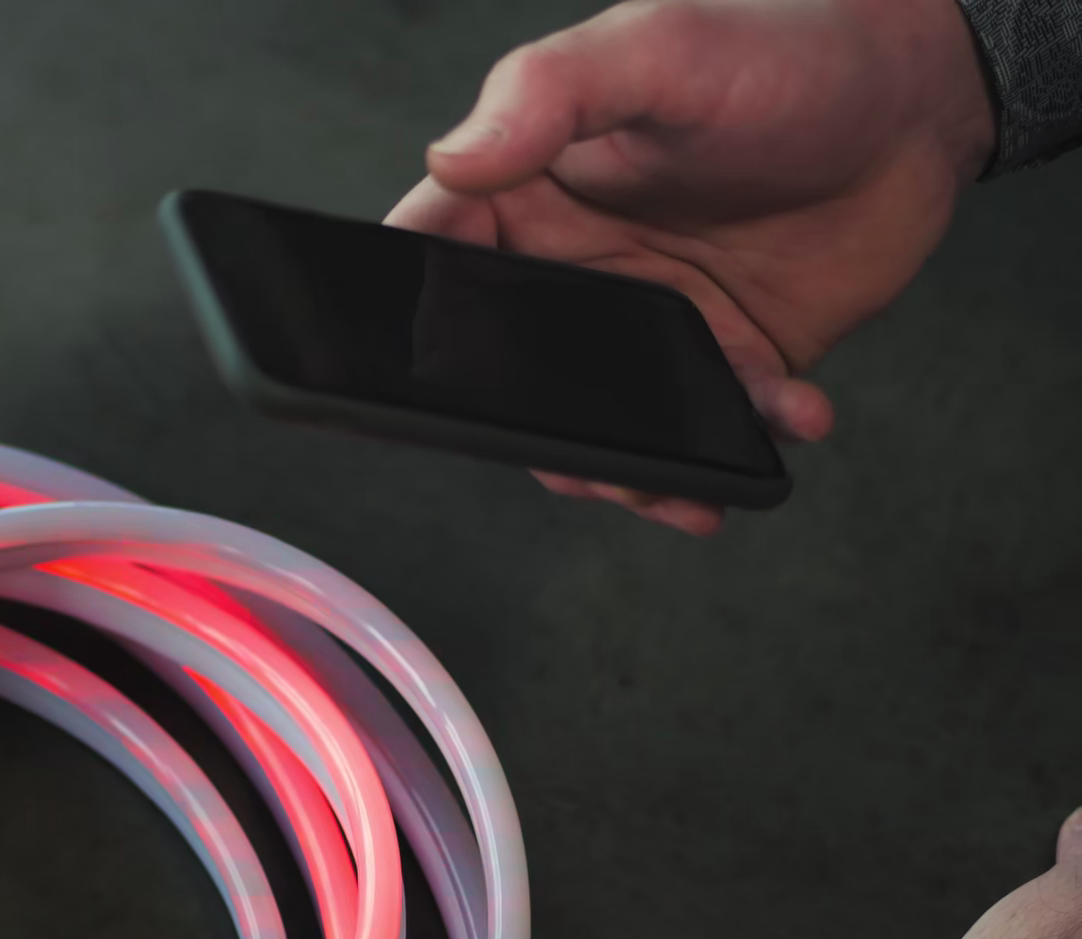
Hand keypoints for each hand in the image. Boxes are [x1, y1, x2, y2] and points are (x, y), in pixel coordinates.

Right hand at [388, 0, 994, 533]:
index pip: (436, 256)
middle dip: (532, 432)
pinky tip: (789, 415)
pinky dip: (744, 439)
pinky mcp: (726, 355)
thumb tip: (452, 156)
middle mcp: (576, 263)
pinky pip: (713, 421)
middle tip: (576, 462)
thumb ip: (549, 93)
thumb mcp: (657, 51)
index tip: (427, 367)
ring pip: (603, 421)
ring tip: (676, 488)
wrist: (925, 97)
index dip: (415, 313)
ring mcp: (649, 317)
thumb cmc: (787, 49)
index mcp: (528, 190)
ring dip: (633, 469)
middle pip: (508, 368)